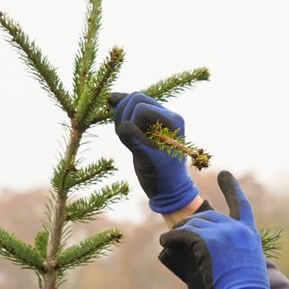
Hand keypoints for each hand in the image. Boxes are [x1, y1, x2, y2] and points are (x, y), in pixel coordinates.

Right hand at [108, 92, 198, 213]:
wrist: (168, 190)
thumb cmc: (162, 176)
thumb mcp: (146, 157)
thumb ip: (132, 137)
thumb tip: (119, 117)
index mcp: (173, 120)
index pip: (141, 106)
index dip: (131, 121)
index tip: (135, 142)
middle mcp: (167, 116)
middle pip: (136, 97)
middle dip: (124, 114)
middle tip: (124, 136)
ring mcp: (157, 120)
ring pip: (131, 103)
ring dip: (121, 116)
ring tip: (124, 137)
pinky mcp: (147, 126)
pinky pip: (130, 112)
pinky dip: (120, 116)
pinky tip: (116, 121)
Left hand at [159, 172, 271, 288]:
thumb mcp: (247, 266)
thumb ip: (234, 252)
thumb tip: (210, 253)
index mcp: (249, 234)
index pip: (241, 205)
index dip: (232, 188)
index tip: (224, 174)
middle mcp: (237, 228)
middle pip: (209, 216)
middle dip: (192, 224)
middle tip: (178, 234)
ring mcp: (224, 232)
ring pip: (195, 224)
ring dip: (180, 232)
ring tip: (169, 241)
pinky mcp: (208, 240)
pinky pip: (184, 233)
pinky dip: (172, 238)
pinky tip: (166, 242)